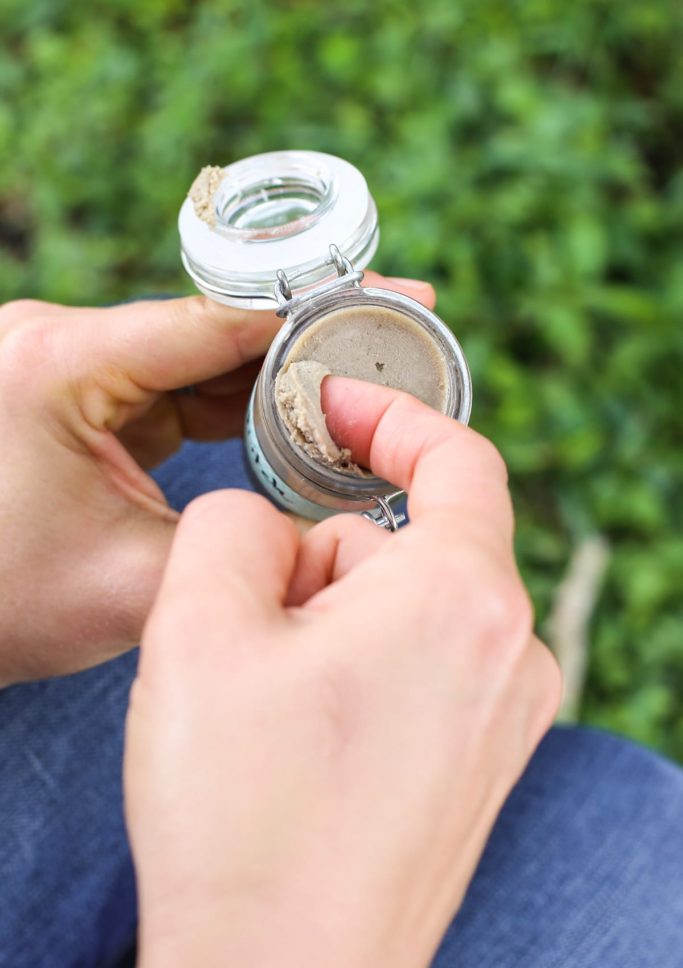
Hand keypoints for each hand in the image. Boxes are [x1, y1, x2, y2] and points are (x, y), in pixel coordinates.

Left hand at [0, 276, 430, 683]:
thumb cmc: (4, 603)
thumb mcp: (135, 583)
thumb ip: (248, 554)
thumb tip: (344, 541)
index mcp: (59, 363)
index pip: (213, 322)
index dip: (314, 312)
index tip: (397, 295)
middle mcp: (57, 342)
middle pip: (213, 327)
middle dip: (306, 337)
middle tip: (395, 332)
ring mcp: (67, 363)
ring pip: (201, 354)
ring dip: (276, 369)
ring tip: (360, 375)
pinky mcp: (80, 393)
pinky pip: (176, 384)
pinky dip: (237, 399)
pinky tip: (298, 410)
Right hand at [125, 380, 561, 967]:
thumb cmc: (242, 818)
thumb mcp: (199, 625)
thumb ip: (234, 520)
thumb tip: (273, 523)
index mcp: (463, 599)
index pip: (457, 457)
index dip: (389, 413)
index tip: (332, 401)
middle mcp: (512, 654)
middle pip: (408, 544)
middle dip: (320, 556)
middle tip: (240, 624)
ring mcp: (507, 719)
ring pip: (408, 609)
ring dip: (330, 620)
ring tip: (264, 703)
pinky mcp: (483, 766)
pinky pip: (421, 669)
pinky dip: (358, 667)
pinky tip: (301, 736)